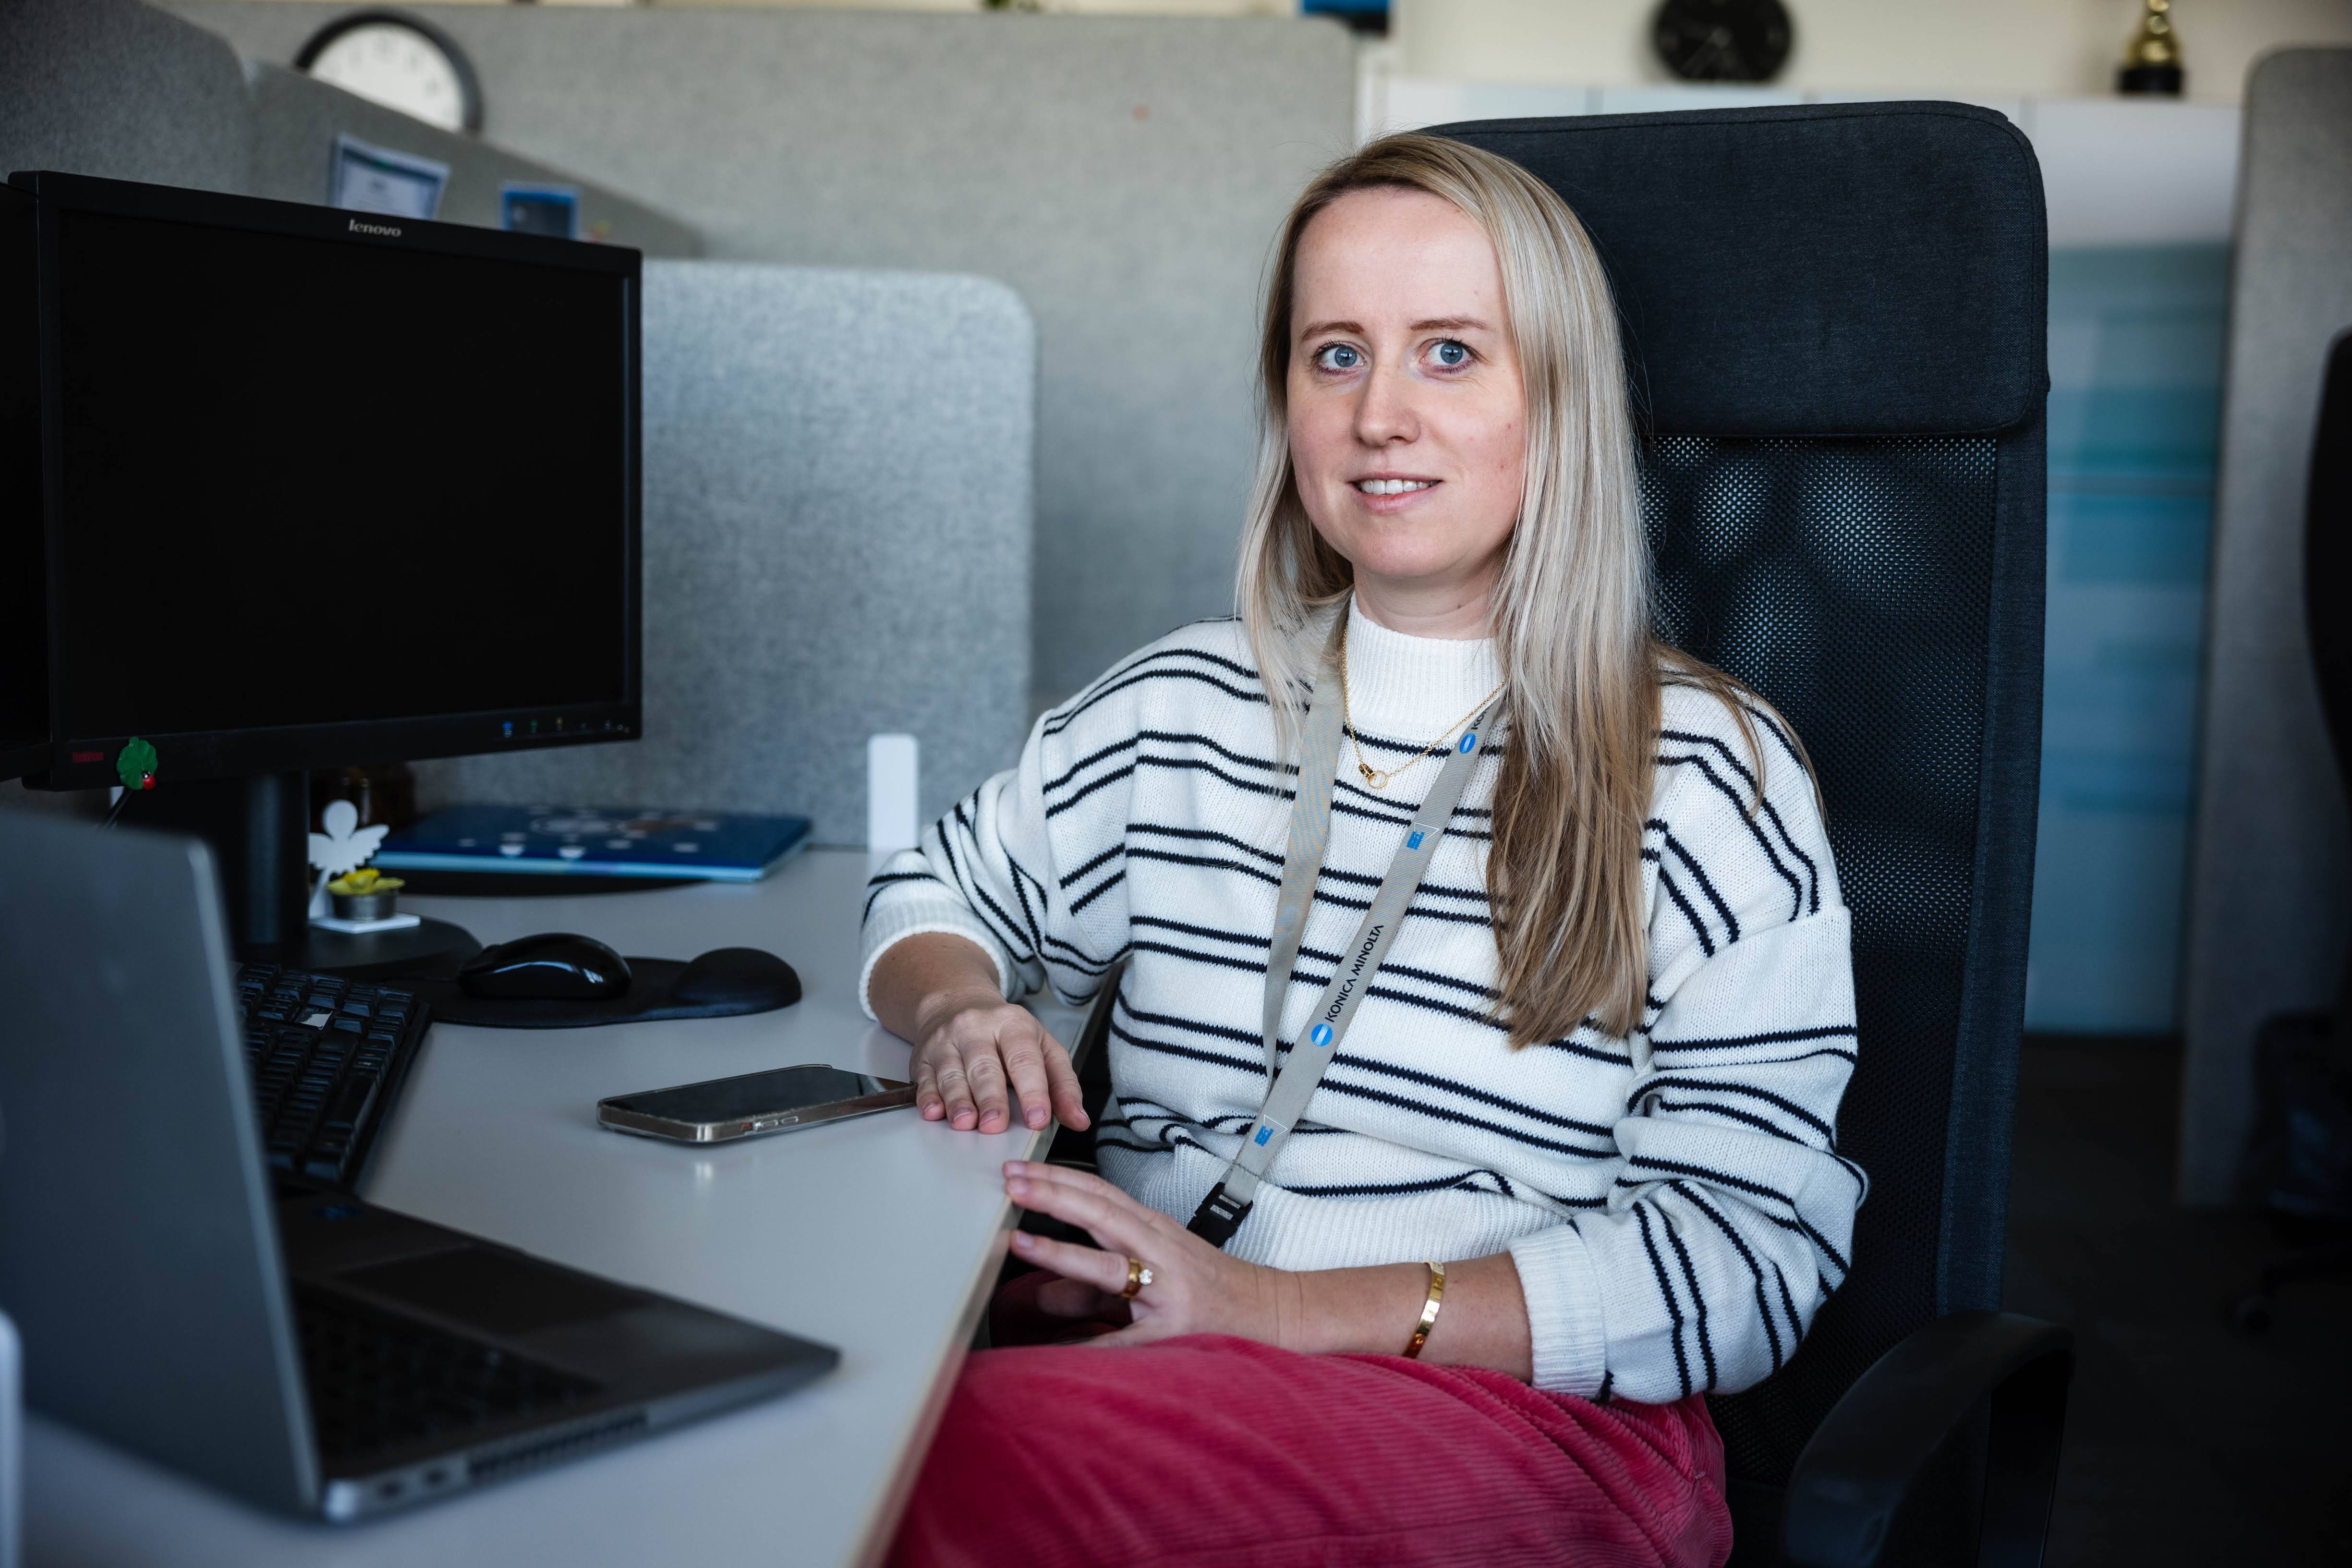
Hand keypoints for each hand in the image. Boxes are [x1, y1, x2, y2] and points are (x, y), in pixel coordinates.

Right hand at [910, 989, 1087, 1133]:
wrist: (956, 1004)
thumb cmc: (1006, 1034)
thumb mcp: (1043, 1049)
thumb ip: (1063, 1085)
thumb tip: (1079, 1120)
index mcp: (1013, 1025)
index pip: (1024, 1059)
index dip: (1032, 1090)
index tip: (1037, 1118)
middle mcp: (977, 1028)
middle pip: (984, 1066)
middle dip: (990, 1098)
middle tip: (995, 1125)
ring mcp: (946, 1041)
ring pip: (952, 1073)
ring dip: (958, 1101)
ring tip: (965, 1123)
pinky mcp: (923, 1056)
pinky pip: (924, 1078)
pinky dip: (928, 1097)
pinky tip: (933, 1112)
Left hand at [1002, 1161, 1298, 1346]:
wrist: (1266, 1309)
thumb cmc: (1206, 1284)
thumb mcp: (1154, 1264)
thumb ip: (1100, 1273)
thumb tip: (1042, 1293)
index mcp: (1153, 1229)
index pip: (1101, 1195)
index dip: (1059, 1179)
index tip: (1020, 1171)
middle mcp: (1159, 1251)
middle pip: (1101, 1216)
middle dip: (1053, 1197)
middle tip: (1010, 1185)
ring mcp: (1166, 1289)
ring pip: (1109, 1266)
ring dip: (1062, 1252)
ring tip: (1020, 1241)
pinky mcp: (1173, 1329)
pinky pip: (1124, 1338)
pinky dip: (1091, 1341)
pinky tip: (1058, 1346)